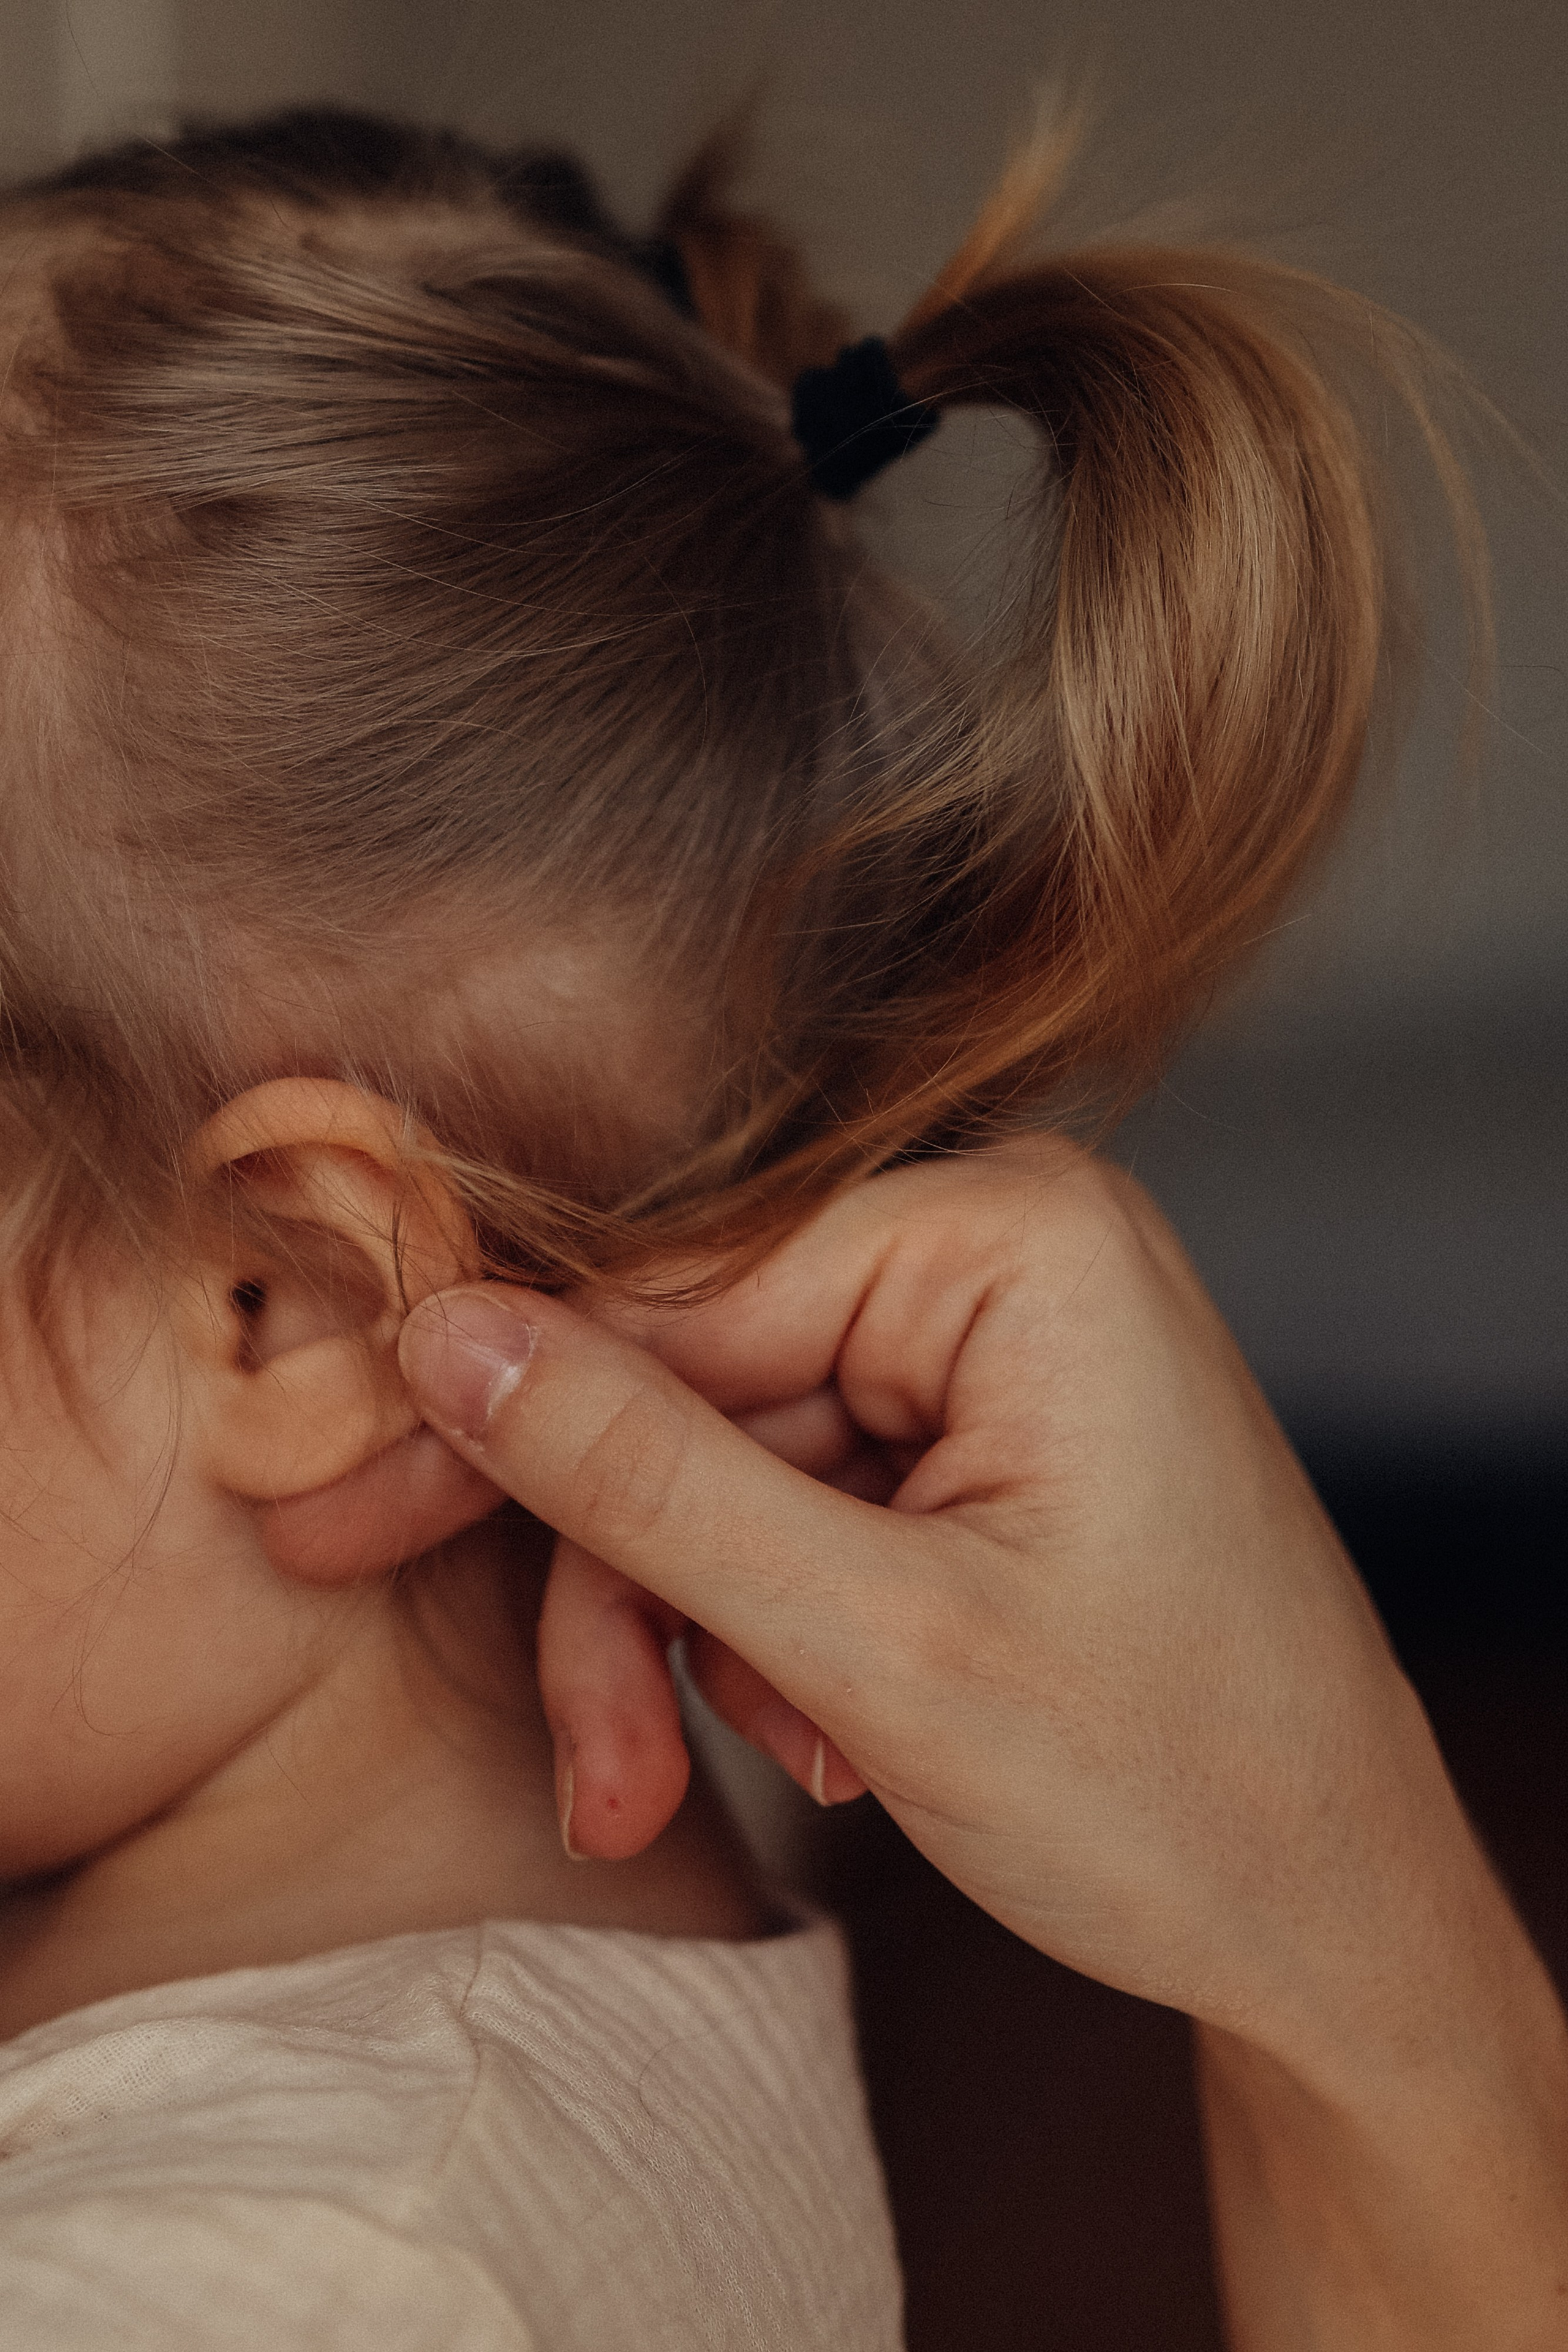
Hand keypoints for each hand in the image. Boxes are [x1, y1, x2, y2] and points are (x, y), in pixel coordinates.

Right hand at [399, 1143, 1567, 2346]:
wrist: (1340, 1930)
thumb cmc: (1185, 1789)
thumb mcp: (879, 1646)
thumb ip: (649, 1481)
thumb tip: (452, 1340)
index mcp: (1013, 1239)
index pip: (678, 1294)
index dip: (506, 1419)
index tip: (351, 1514)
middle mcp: (1001, 1258)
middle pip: (695, 1390)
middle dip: (629, 1595)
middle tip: (593, 1767)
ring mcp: (994, 1353)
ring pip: (730, 1471)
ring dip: (698, 1641)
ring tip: (746, 1776)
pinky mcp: (980, 1444)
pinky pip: (799, 1511)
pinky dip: (772, 1638)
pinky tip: (833, 1740)